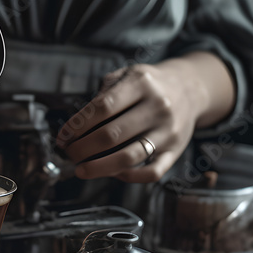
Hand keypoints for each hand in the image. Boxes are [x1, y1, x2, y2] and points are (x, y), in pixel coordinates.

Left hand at [55, 57, 227, 182]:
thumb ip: (102, 94)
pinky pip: (152, 172)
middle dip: (82, 149)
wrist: (190, 88)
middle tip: (69, 153)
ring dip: (99, 168)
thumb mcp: (126, 75)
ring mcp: (168, 131)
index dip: (77, 126)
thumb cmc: (149, 85)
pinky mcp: (176, 150)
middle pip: (112, 135)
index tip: (62, 137)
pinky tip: (113, 173)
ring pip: (129, 157)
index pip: (102, 108)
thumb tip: (74, 127)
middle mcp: (158, 107)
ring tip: (81, 169)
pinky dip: (129, 177)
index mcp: (141, 84)